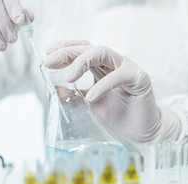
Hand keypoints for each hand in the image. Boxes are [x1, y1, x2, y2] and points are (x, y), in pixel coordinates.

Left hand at [44, 40, 180, 142]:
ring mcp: (127, 68)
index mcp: (101, 67)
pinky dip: (102, 85)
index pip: (81, 49)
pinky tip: (91, 97)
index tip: (47, 53)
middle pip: (89, 48)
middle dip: (67, 52)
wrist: (140, 131)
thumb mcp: (88, 105)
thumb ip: (72, 97)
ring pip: (103, 52)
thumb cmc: (117, 115)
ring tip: (68, 77)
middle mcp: (113, 63)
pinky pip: (119, 76)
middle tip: (50, 62)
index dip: (64, 48)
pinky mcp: (140, 79)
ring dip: (82, 62)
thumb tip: (51, 91)